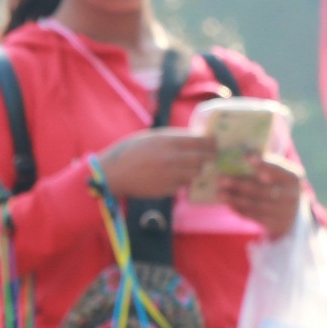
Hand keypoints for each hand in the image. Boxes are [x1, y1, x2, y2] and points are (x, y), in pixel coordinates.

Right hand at [95, 129, 214, 199]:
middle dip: (208, 158)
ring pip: (195, 174)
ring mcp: (170, 176)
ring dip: (195, 171)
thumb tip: (193, 138)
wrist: (111, 175)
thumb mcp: (152, 137)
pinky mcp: (166, 190)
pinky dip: (181, 182)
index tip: (215, 144)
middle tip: (211, 158)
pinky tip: (174, 178)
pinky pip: (182, 185)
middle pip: (203, 159)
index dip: (211, 143)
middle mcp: (173, 158)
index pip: (202, 141)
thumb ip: (173, 138)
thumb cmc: (129, 152)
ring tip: (191, 168)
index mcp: (170, 141)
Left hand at [221, 155, 304, 233]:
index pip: (277, 170)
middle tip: (221, 179)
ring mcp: (282, 212)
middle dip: (240, 184)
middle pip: (262, 190)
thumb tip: (245, 151)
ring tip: (219, 193)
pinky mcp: (272, 224)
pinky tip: (227, 203)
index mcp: (292, 179)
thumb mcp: (280, 176)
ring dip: (234, 198)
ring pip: (254, 205)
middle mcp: (290, 196)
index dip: (263, 164)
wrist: (292, 216)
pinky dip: (238, 209)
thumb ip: (267, 166)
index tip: (247, 157)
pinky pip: (252, 216)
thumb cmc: (281, 188)